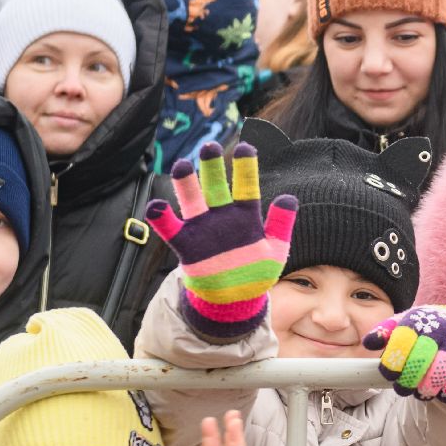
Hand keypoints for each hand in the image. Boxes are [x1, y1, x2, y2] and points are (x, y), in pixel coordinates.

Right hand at [146, 142, 297, 337]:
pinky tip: (156, 207)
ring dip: (186, 184)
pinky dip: (162, 218)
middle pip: (215, 187)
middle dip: (212, 167)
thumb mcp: (276, 250)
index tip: (245, 148)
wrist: (234, 299)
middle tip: (210, 146)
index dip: (245, 168)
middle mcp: (222, 216)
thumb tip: (289, 198)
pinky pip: (171, 230)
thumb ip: (281, 225)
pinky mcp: (187, 245)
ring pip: (192, 201)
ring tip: (182, 166)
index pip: (246, 186)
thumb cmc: (255, 272)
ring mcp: (203, 229)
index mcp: (245, 215)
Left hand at [362, 305, 445, 402]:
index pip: (401, 343)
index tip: (390, 374)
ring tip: (421, 393)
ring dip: (427, 388)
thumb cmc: (425, 327)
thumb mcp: (404, 323)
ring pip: (440, 371)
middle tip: (402, 388)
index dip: (393, 363)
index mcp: (417, 320)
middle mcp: (438, 329)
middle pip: (419, 360)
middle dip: (407, 380)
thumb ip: (385, 332)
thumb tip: (368, 343)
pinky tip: (441, 395)